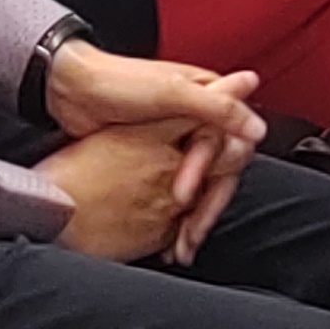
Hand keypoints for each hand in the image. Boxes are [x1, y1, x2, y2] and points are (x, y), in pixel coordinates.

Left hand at [42, 45, 264, 263]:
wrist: (72, 87)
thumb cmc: (119, 81)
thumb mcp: (171, 92)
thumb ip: (217, 109)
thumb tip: (257, 130)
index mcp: (209, 101)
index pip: (230, 148)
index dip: (212, 173)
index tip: (187, 193)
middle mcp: (198, 122)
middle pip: (218, 173)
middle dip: (206, 207)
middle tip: (191, 235)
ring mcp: (176, 141)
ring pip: (198, 187)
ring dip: (193, 218)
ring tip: (182, 246)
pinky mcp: (153, 158)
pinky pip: (172, 192)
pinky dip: (173, 216)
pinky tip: (168, 237)